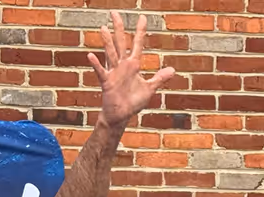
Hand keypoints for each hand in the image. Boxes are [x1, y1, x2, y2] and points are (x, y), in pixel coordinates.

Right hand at [88, 11, 174, 128]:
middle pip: (120, 42)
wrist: (121, 115)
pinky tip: (90, 55)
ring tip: (102, 27)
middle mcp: (122, 65)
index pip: (137, 44)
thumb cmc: (133, 103)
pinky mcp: (107, 82)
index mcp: (133, 65)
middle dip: (118, 28)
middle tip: (114, 13)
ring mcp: (114, 72)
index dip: (140, 31)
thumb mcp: (149, 89)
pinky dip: (96, 64)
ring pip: (110, 53)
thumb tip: (172, 70)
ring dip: (107, 41)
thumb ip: (159, 78)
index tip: (142, 18)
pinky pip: (101, 71)